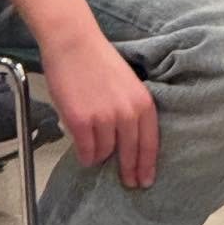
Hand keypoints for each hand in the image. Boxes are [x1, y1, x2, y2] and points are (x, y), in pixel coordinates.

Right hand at [39, 26, 157, 188]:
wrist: (73, 41)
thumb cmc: (98, 59)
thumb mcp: (128, 84)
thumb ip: (131, 110)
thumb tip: (129, 141)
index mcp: (142, 102)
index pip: (150, 143)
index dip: (148, 165)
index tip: (146, 180)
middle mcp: (127, 113)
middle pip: (131, 153)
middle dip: (129, 171)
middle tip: (129, 183)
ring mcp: (104, 119)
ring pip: (104, 153)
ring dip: (99, 153)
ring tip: (93, 142)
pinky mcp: (81, 122)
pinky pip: (86, 152)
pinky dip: (85, 154)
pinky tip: (83, 148)